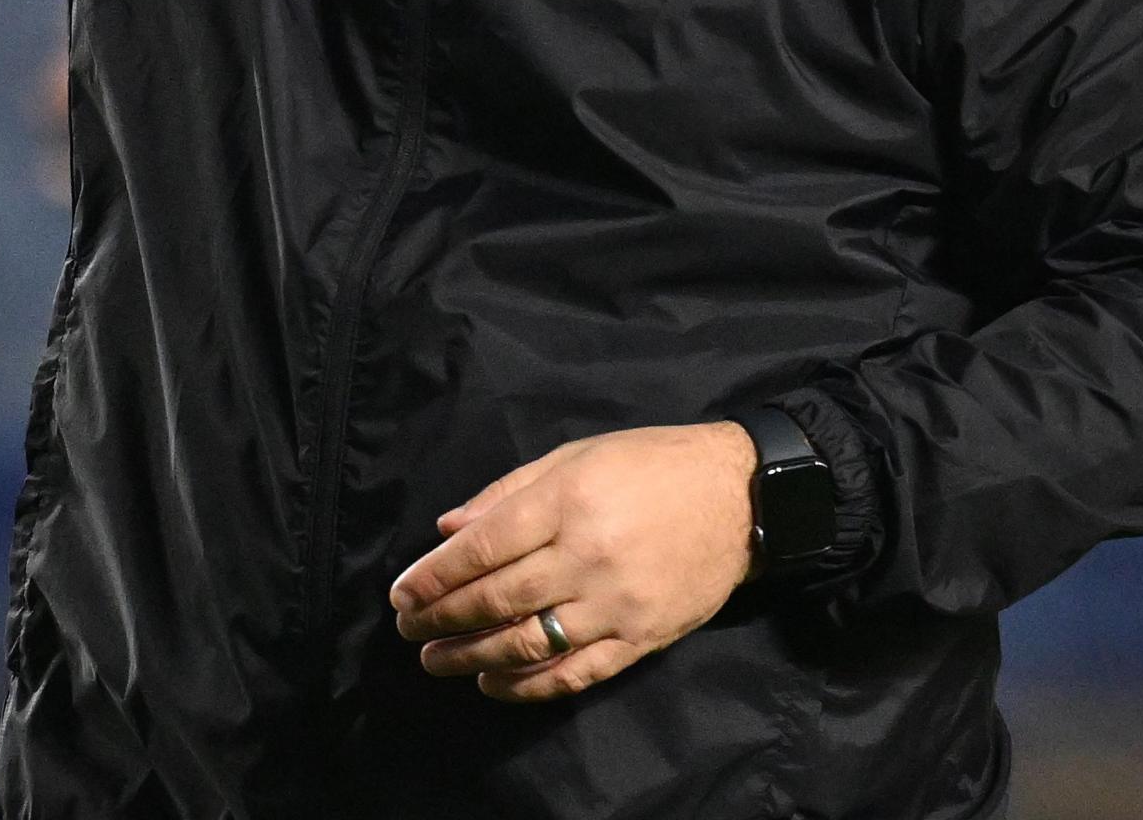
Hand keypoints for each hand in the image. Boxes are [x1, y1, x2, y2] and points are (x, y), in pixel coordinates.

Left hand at [389, 421, 755, 701]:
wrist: (741, 499)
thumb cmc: (651, 465)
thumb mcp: (575, 456)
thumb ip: (507, 493)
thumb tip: (448, 529)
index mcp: (567, 502)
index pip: (483, 549)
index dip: (434, 575)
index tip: (401, 592)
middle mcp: (587, 556)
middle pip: (497, 598)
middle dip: (441, 617)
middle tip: (407, 628)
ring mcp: (616, 603)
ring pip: (529, 642)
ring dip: (472, 657)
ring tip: (436, 661)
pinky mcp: (641, 638)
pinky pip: (575, 673)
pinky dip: (528, 686)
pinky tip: (493, 683)